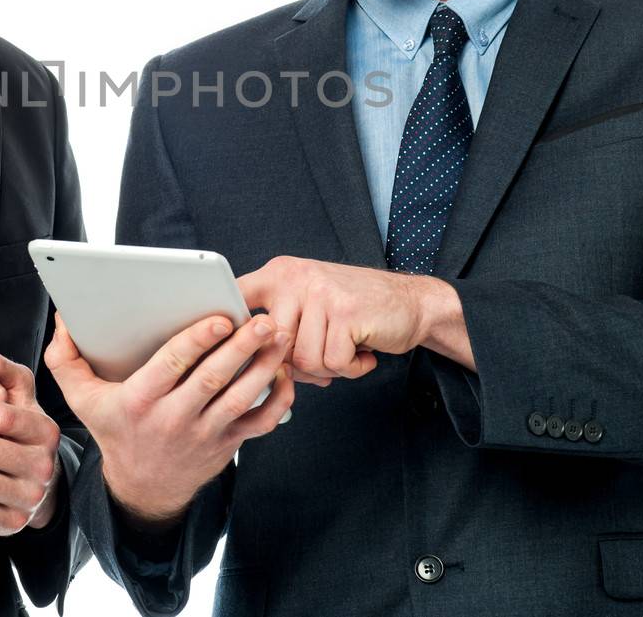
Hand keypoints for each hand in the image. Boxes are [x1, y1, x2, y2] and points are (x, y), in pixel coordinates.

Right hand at [44, 310, 293, 528]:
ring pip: (241, 398)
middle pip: (213, 379)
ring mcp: (204, 434)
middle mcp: (173, 419)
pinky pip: (261, 422)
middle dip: (241, 347)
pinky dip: (278, 400)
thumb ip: (66, 358)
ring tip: (279, 336)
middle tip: (262, 319)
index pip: (172, 366)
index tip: (220, 319)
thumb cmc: (115, 429)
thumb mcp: (82, 399)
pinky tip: (284, 372)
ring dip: (264, 365)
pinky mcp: (228, 443)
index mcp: (139, 401)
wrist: (143, 487)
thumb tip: (64, 318)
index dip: (198, 341)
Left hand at [238, 255, 471, 382]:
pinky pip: (332, 363)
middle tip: (323, 360)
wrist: (413, 302)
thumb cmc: (356, 312)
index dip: (230, 328)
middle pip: (272, 345)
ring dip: (328, 368)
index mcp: (280, 273)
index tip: (232, 346)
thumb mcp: (310, 306)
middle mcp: (296, 277)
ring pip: (303, 360)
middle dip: (297, 365)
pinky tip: (363, 352)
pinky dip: (350, 369)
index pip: (236, 296)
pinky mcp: (345, 312)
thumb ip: (281, 327)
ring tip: (346, 350)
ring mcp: (321, 293)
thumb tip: (254, 369)